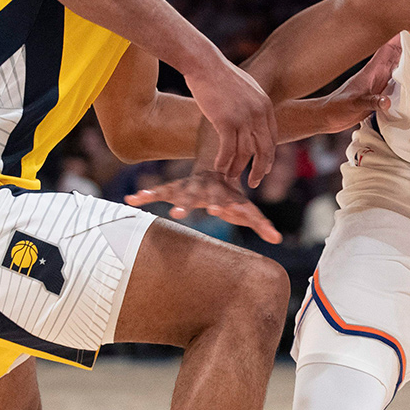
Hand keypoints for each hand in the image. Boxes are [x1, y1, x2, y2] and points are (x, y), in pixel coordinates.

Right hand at [125, 169, 281, 243]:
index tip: (215, 210)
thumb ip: (260, 224)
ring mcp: (188, 188)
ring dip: (159, 195)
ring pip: (173, 191)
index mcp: (222, 196)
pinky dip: (146, 195)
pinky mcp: (175, 189)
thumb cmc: (231, 197)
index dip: (221, 206)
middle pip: (195, 197)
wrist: (217, 169)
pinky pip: (159, 192)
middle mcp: (204, 190)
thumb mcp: (246, 209)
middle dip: (187, 204)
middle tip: (178, 212)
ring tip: (142, 197)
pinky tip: (131, 199)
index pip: (223, 201)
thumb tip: (277, 240)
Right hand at [183, 56, 277, 180]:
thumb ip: (251, 105)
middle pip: (264, 149)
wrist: (204, 63)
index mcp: (265, 105)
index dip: (268, 155)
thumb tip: (251, 118)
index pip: (272, 137)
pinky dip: (223, 161)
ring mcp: (244, 117)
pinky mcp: (226, 121)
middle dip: (260, 169)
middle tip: (254, 182)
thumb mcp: (244, 88)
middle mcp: (259, 113)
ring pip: (245, 152)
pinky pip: (228, 149)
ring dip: (237, 168)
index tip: (264, 168)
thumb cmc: (219, 74)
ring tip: (229, 178)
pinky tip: (218, 168)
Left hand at [317, 35, 401, 135]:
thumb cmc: (337, 107)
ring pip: (400, 70)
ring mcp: (380, 85)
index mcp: (372, 71)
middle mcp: (378, 75)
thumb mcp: (355, 104)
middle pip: (399, 57)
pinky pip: (398, 85)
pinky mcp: (380, 95)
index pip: (388, 48)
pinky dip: (407, 84)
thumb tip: (387, 102)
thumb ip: (371, 102)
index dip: (401, 38)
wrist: (327, 117)